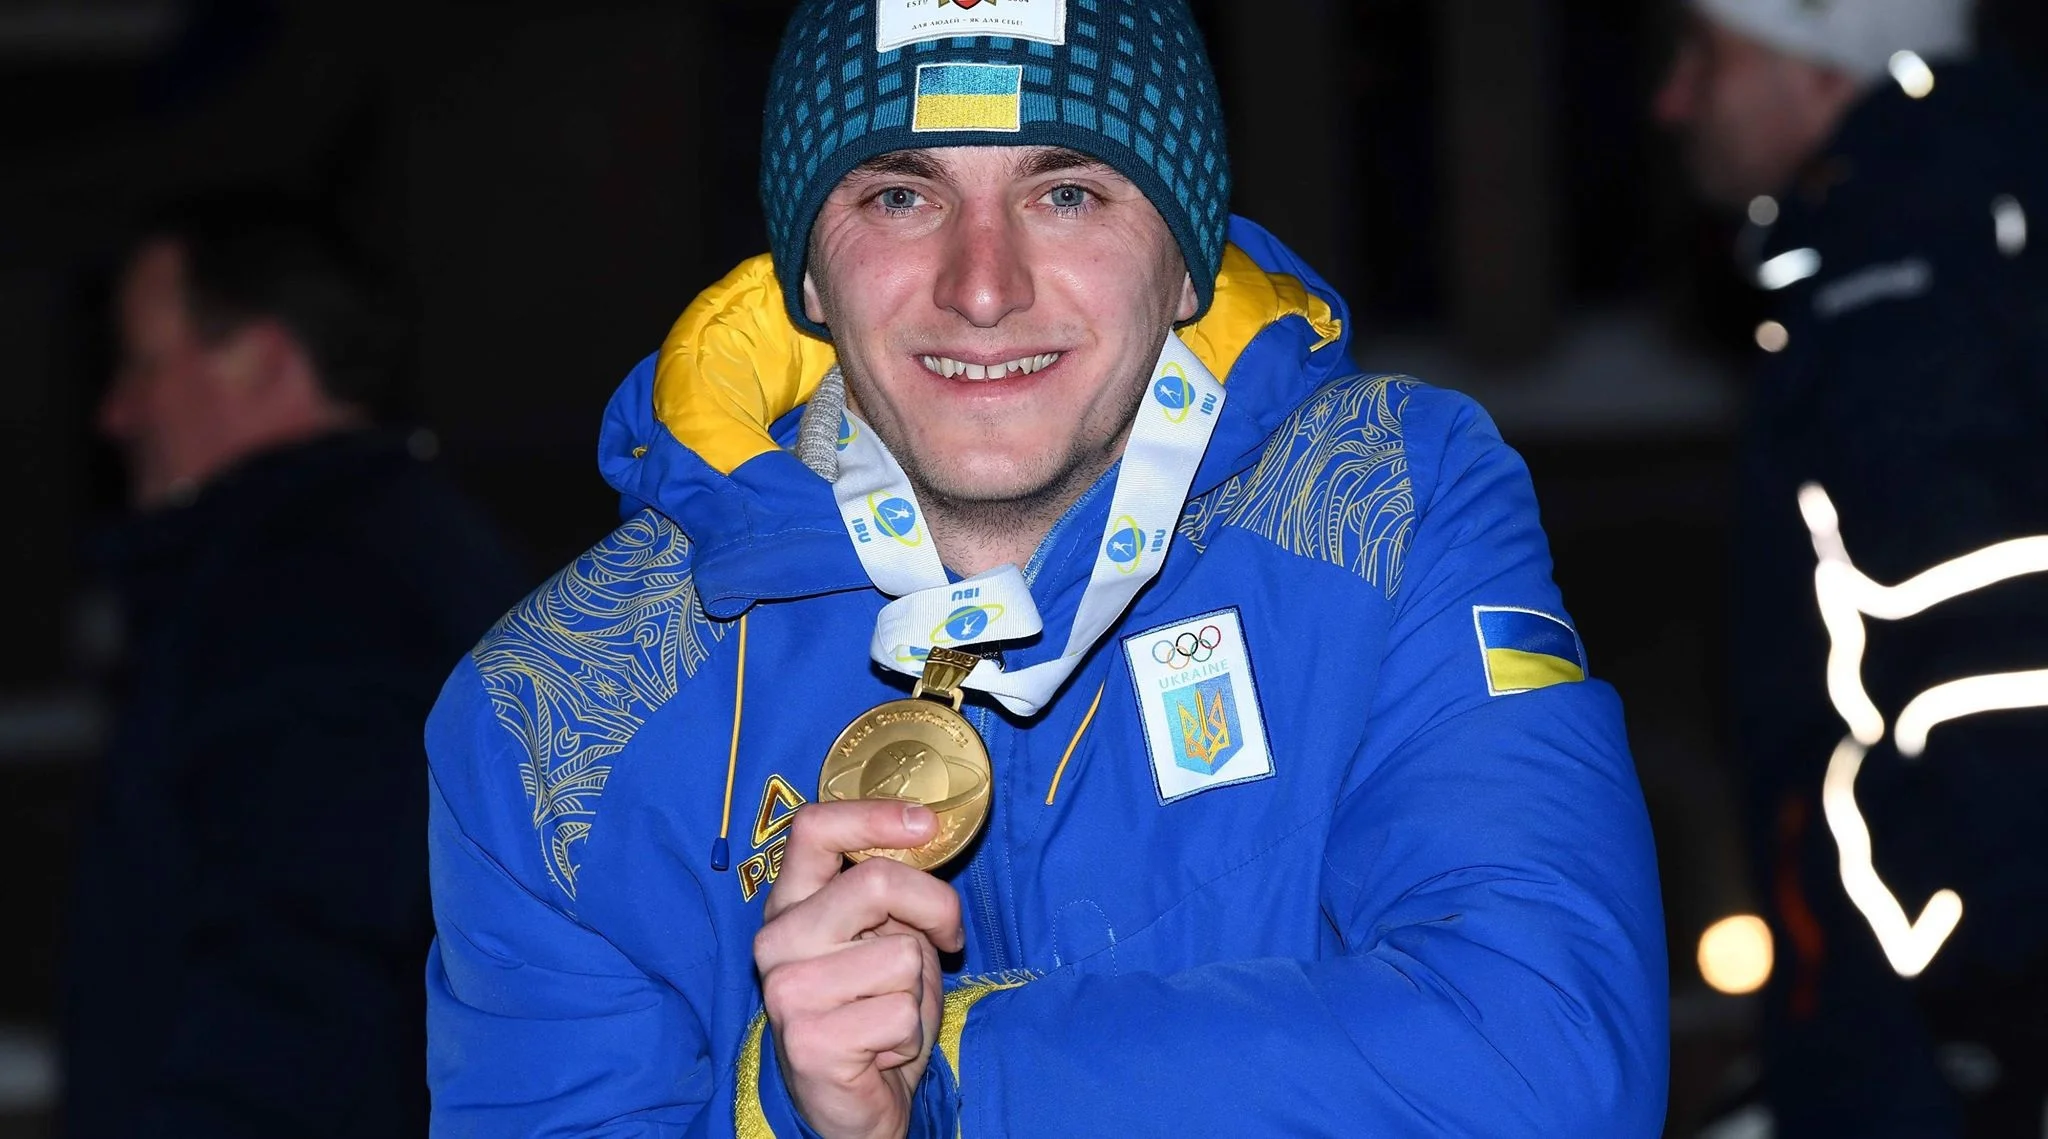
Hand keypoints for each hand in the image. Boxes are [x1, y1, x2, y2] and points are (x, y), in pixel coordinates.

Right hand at [754, 801, 964, 1138]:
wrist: (850, 1102)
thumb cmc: (873, 1008)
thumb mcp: (883, 937)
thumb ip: (890, 894)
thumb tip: (923, 833)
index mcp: (791, 902)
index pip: (815, 828)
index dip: (874, 815)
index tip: (926, 823)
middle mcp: (777, 939)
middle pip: (876, 881)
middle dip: (936, 908)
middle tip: (946, 938)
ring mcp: (788, 991)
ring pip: (902, 955)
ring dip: (917, 989)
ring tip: (888, 1011)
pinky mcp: (810, 1041)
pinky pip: (902, 1014)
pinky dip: (909, 1034)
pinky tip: (880, 1048)